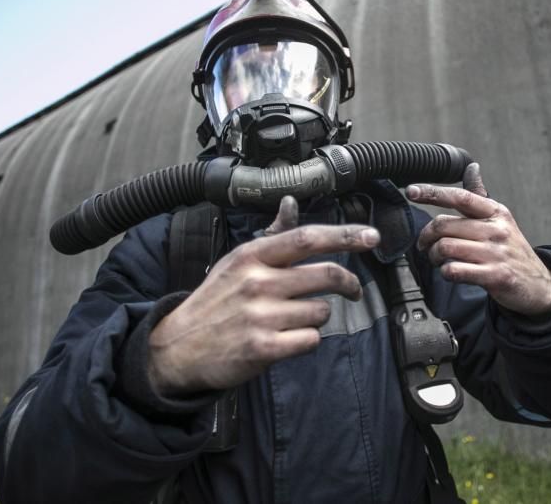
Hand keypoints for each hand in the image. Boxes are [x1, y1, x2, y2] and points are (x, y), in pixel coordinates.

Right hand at [148, 196, 379, 394]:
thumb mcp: (237, 261)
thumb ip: (271, 236)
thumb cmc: (215, 301)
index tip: (371, 237)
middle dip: (349, 283)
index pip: (307, 238)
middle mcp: (257, 282)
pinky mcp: (263, 348)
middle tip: (353, 289)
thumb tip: (291, 203)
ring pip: (321, 311)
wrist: (179, 347)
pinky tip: (287, 339)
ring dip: (317, 317)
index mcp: (252, 256)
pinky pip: (310, 340)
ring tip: (293, 319)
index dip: (345, 236)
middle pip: (325, 274)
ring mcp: (260, 316)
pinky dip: (306, 341)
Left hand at [406, 163, 550, 315]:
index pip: (460, 196)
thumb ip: (480, 196)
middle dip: (427, 237)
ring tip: (439, 260)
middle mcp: (496, 229)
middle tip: (426, 246)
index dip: (432, 192)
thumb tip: (471, 168)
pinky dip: (445, 272)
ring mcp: (496, 253)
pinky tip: (451, 271)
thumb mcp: (500, 220)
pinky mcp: (495, 276)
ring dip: (434, 257)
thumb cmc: (511, 250)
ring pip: (445, 248)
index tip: (411, 191)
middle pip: (444, 225)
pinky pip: (455, 270)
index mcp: (495, 212)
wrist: (540, 284)